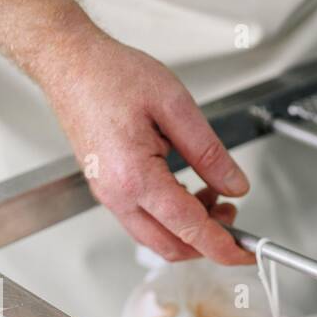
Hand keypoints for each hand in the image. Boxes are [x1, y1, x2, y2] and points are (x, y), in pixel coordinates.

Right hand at [41, 31, 252, 264]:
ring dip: (190, 229)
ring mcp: (109, 196)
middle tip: (233, 213)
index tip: (247, 252)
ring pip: (158, 238)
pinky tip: (187, 191)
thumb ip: (209, 152)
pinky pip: (144, 222)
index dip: (224, 246)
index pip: (190, 229)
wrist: (69, 64)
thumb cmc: (109, 75)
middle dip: (209, 241)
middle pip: (172, 246)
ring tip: (214, 196)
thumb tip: (235, 185)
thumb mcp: (175, 106)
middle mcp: (117, 195)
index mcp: (134, 177)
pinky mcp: (108, 190)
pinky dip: (172, 218)